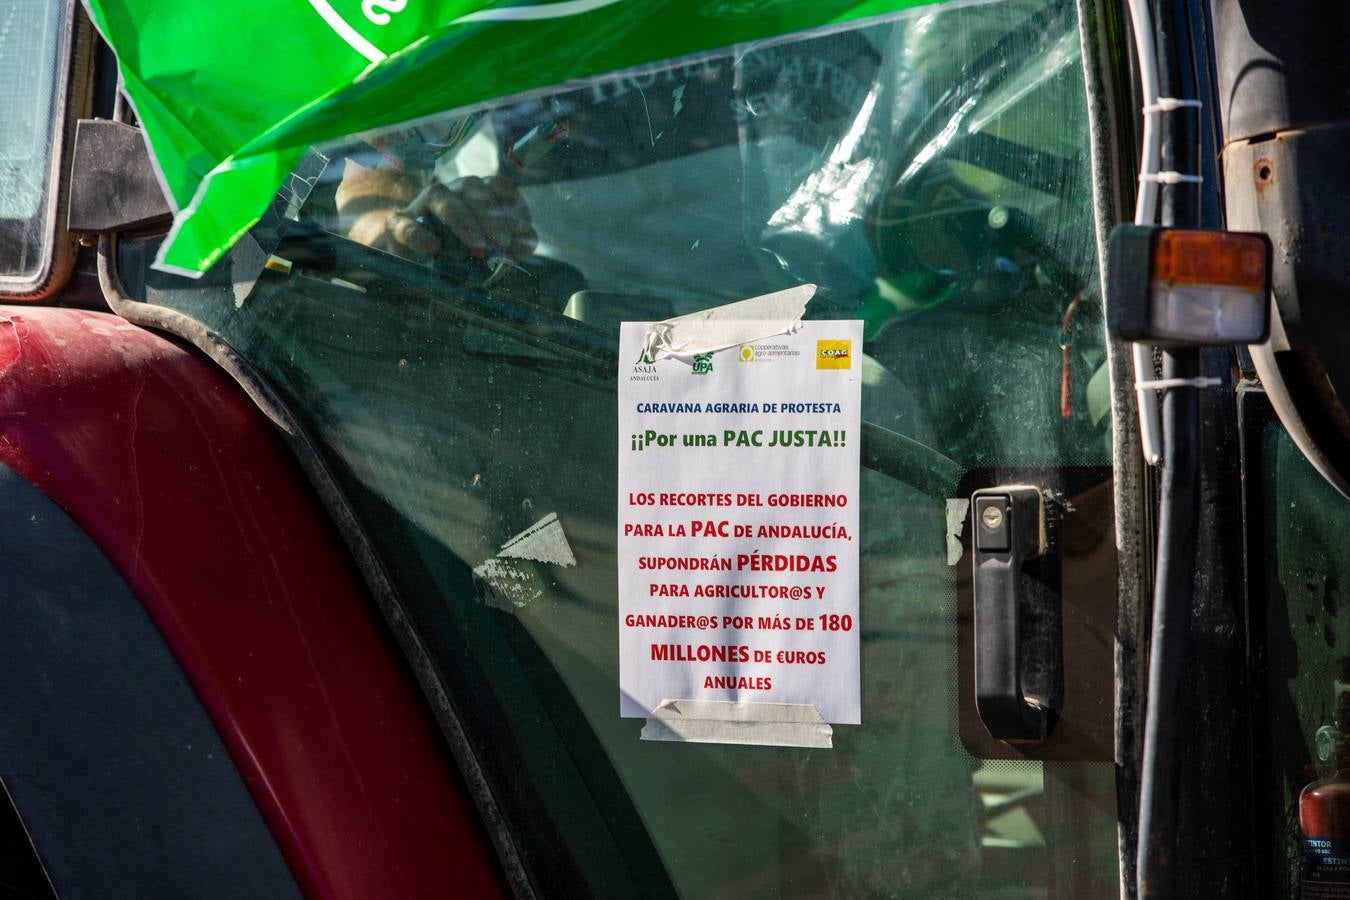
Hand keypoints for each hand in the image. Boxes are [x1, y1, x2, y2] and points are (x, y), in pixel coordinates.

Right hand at [385, 175, 536, 261]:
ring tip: (477, 248)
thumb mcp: (492, 252)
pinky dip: (418, 235)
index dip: (513, 204)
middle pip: (472, 188)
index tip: (521, 231)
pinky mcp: (398, 225)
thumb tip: (528, 243)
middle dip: (490, 216)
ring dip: (462, 219)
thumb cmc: (462, 256)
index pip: (498, 185)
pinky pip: (405, 223)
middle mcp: (452, 192)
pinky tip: (434, 249)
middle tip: (501, 244)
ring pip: (440, 195)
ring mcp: (422, 205)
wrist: (420, 270)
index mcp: (477, 194)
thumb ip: (512, 245)